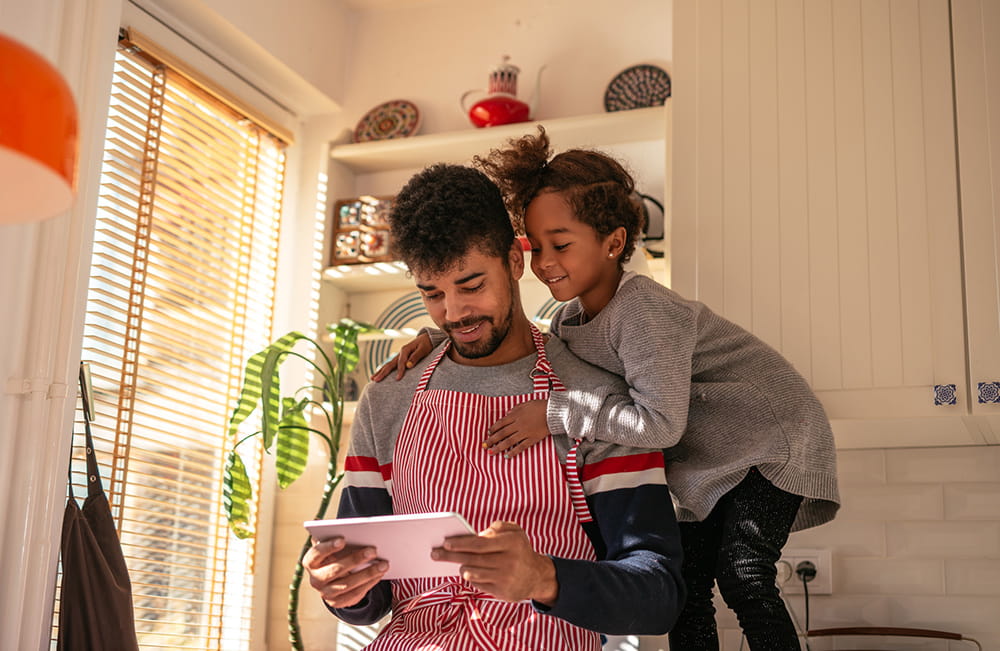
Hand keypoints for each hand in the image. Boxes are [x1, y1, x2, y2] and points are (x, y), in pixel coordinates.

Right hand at [303, 537, 388, 608]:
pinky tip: (379, 574)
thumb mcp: (332, 546)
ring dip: (367, 574)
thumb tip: (333, 525)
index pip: (316, 554)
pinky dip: (369, 583)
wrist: (334, 578)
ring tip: (383, 564)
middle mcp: (315, 579)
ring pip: (347, 584)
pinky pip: (354, 594)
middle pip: (334, 570)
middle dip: (355, 559)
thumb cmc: (335, 555)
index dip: (328, 547)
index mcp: (310, 562)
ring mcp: (325, 593)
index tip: (343, 539)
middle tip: (374, 550)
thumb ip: (333, 536)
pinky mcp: (337, 602)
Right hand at [370, 332, 432, 380]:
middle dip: (382, 372)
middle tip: (375, 380)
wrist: (428, 338)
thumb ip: (416, 357)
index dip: (399, 371)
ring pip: (388, 365)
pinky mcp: (401, 358)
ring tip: (372, 378)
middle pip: (390, 364)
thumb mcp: (423, 349)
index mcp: (405, 350)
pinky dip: (385, 370)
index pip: (401, 362)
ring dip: (380, 371)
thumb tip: (408, 365)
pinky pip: (391, 365)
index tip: (398, 379)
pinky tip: (380, 374)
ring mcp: (399, 355)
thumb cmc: (427, 344)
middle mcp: (400, 353)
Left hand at [430, 521, 557, 604]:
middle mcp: (509, 562)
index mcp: (512, 543)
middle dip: (450, 556)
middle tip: (434, 553)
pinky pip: (478, 584)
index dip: (461, 543)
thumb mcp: (515, 531)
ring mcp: (505, 579)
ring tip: (457, 563)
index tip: (445, 542)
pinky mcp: (502, 592)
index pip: (479, 544)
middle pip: (472, 559)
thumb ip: (497, 527)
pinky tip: (470, 572)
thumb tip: (475, 535)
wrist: (537, 576)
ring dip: (462, 567)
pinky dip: (472, 578)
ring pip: (473, 573)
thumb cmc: (519, 549)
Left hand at [485, 399, 550, 457]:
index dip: (493, 429)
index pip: (501, 423)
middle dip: (492, 440)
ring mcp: (525, 433)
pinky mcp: (532, 439)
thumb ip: (515, 409)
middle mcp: (518, 425)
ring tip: (491, 452)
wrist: (553, 412)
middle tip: (484, 446)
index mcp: (516, 415)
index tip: (488, 433)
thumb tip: (507, 414)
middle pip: (502, 433)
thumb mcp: (525, 404)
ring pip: (509, 441)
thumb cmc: (540, 406)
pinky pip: (521, 447)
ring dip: (499, 447)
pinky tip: (507, 456)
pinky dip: (513, 452)